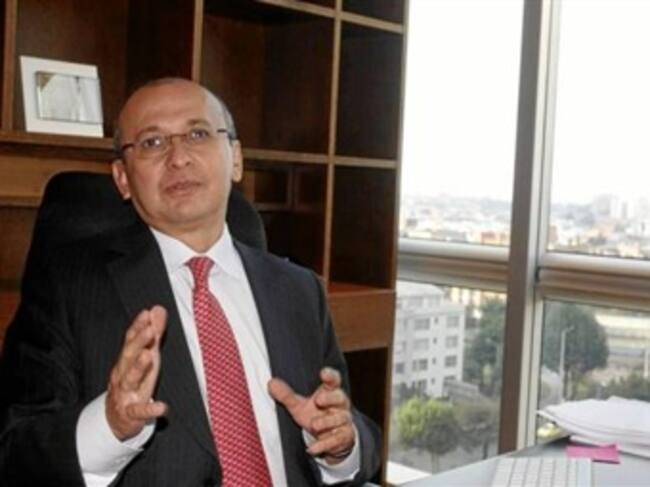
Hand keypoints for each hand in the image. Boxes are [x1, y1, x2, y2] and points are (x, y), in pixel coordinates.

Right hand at [106, 305, 167, 440]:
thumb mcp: (145, 357)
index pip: (130, 341)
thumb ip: (153, 334)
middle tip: (150, 330)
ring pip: (130, 380)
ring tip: (149, 356)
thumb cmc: (134, 383)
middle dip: (138, 343)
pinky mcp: (131, 414)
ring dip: (139, 368)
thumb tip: (157, 309)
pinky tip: (162, 407)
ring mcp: (125, 395)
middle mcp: (122, 375)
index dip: (138, 327)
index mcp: (126, 361)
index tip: (146, 313)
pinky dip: (150, 409)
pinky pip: (139, 411)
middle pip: (128, 357)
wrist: (115, 420)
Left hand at [268, 367, 354, 463]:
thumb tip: (271, 383)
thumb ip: (287, 396)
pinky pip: (336, 439)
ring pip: (341, 418)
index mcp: (330, 392)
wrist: (331, 438)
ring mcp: (344, 420)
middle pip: (340, 397)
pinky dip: (324, 444)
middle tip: (318, 400)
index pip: (333, 380)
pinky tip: (312, 448)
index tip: (324, 373)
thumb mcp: (299, 406)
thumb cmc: (316, 415)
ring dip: (327, 421)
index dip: (330, 376)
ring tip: (314, 425)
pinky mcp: (344, 436)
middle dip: (330, 398)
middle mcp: (340, 405)